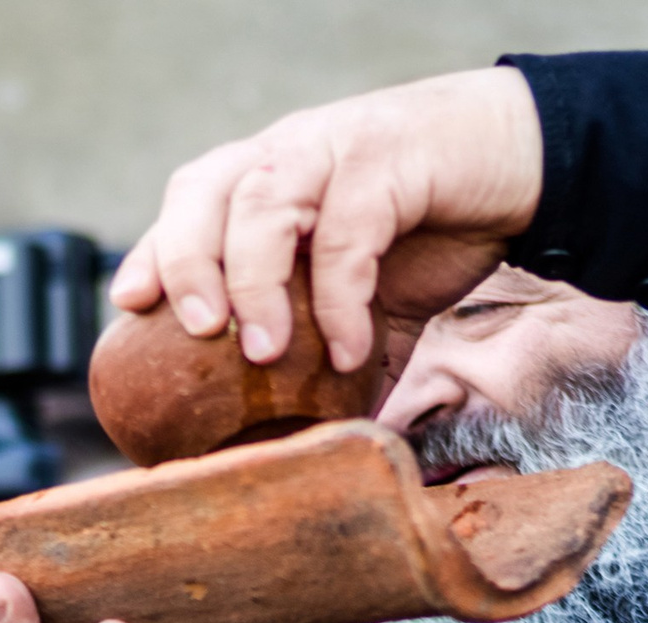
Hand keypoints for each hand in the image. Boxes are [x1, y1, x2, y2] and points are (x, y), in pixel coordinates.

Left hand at [107, 66, 544, 374]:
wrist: (520, 160)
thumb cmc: (432, 222)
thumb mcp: (372, 294)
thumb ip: (342, 356)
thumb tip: (324, 445)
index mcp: (268, 177)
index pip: (189, 203)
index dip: (154, 250)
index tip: (127, 305)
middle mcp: (287, 155)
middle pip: (204, 192)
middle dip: (184, 261)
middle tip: (193, 331)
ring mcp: (332, 151)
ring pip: (262, 203)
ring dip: (252, 282)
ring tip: (261, 353)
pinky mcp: (387, 161)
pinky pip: (345, 232)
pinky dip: (339, 297)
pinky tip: (349, 351)